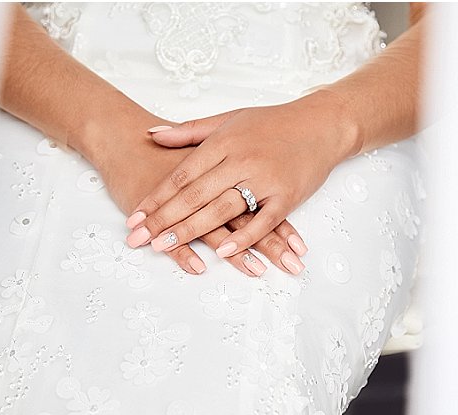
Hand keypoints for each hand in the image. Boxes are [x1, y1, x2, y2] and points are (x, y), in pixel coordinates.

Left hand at [89, 111, 304, 276]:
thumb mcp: (228, 119)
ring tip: (163, 246)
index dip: (156, 197)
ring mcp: (265, 179)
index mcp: (224, 142)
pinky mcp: (287, 196)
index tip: (135, 216)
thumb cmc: (273, 123)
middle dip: (163, 219)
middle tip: (138, 238)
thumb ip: (189, 131)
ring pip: (221, 209)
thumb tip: (151, 134)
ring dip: (190, 230)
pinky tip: (225, 253)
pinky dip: (245, 238)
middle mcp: (241, 160)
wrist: (321, 124)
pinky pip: (263, 222)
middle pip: (194, 195)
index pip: (182, 175)